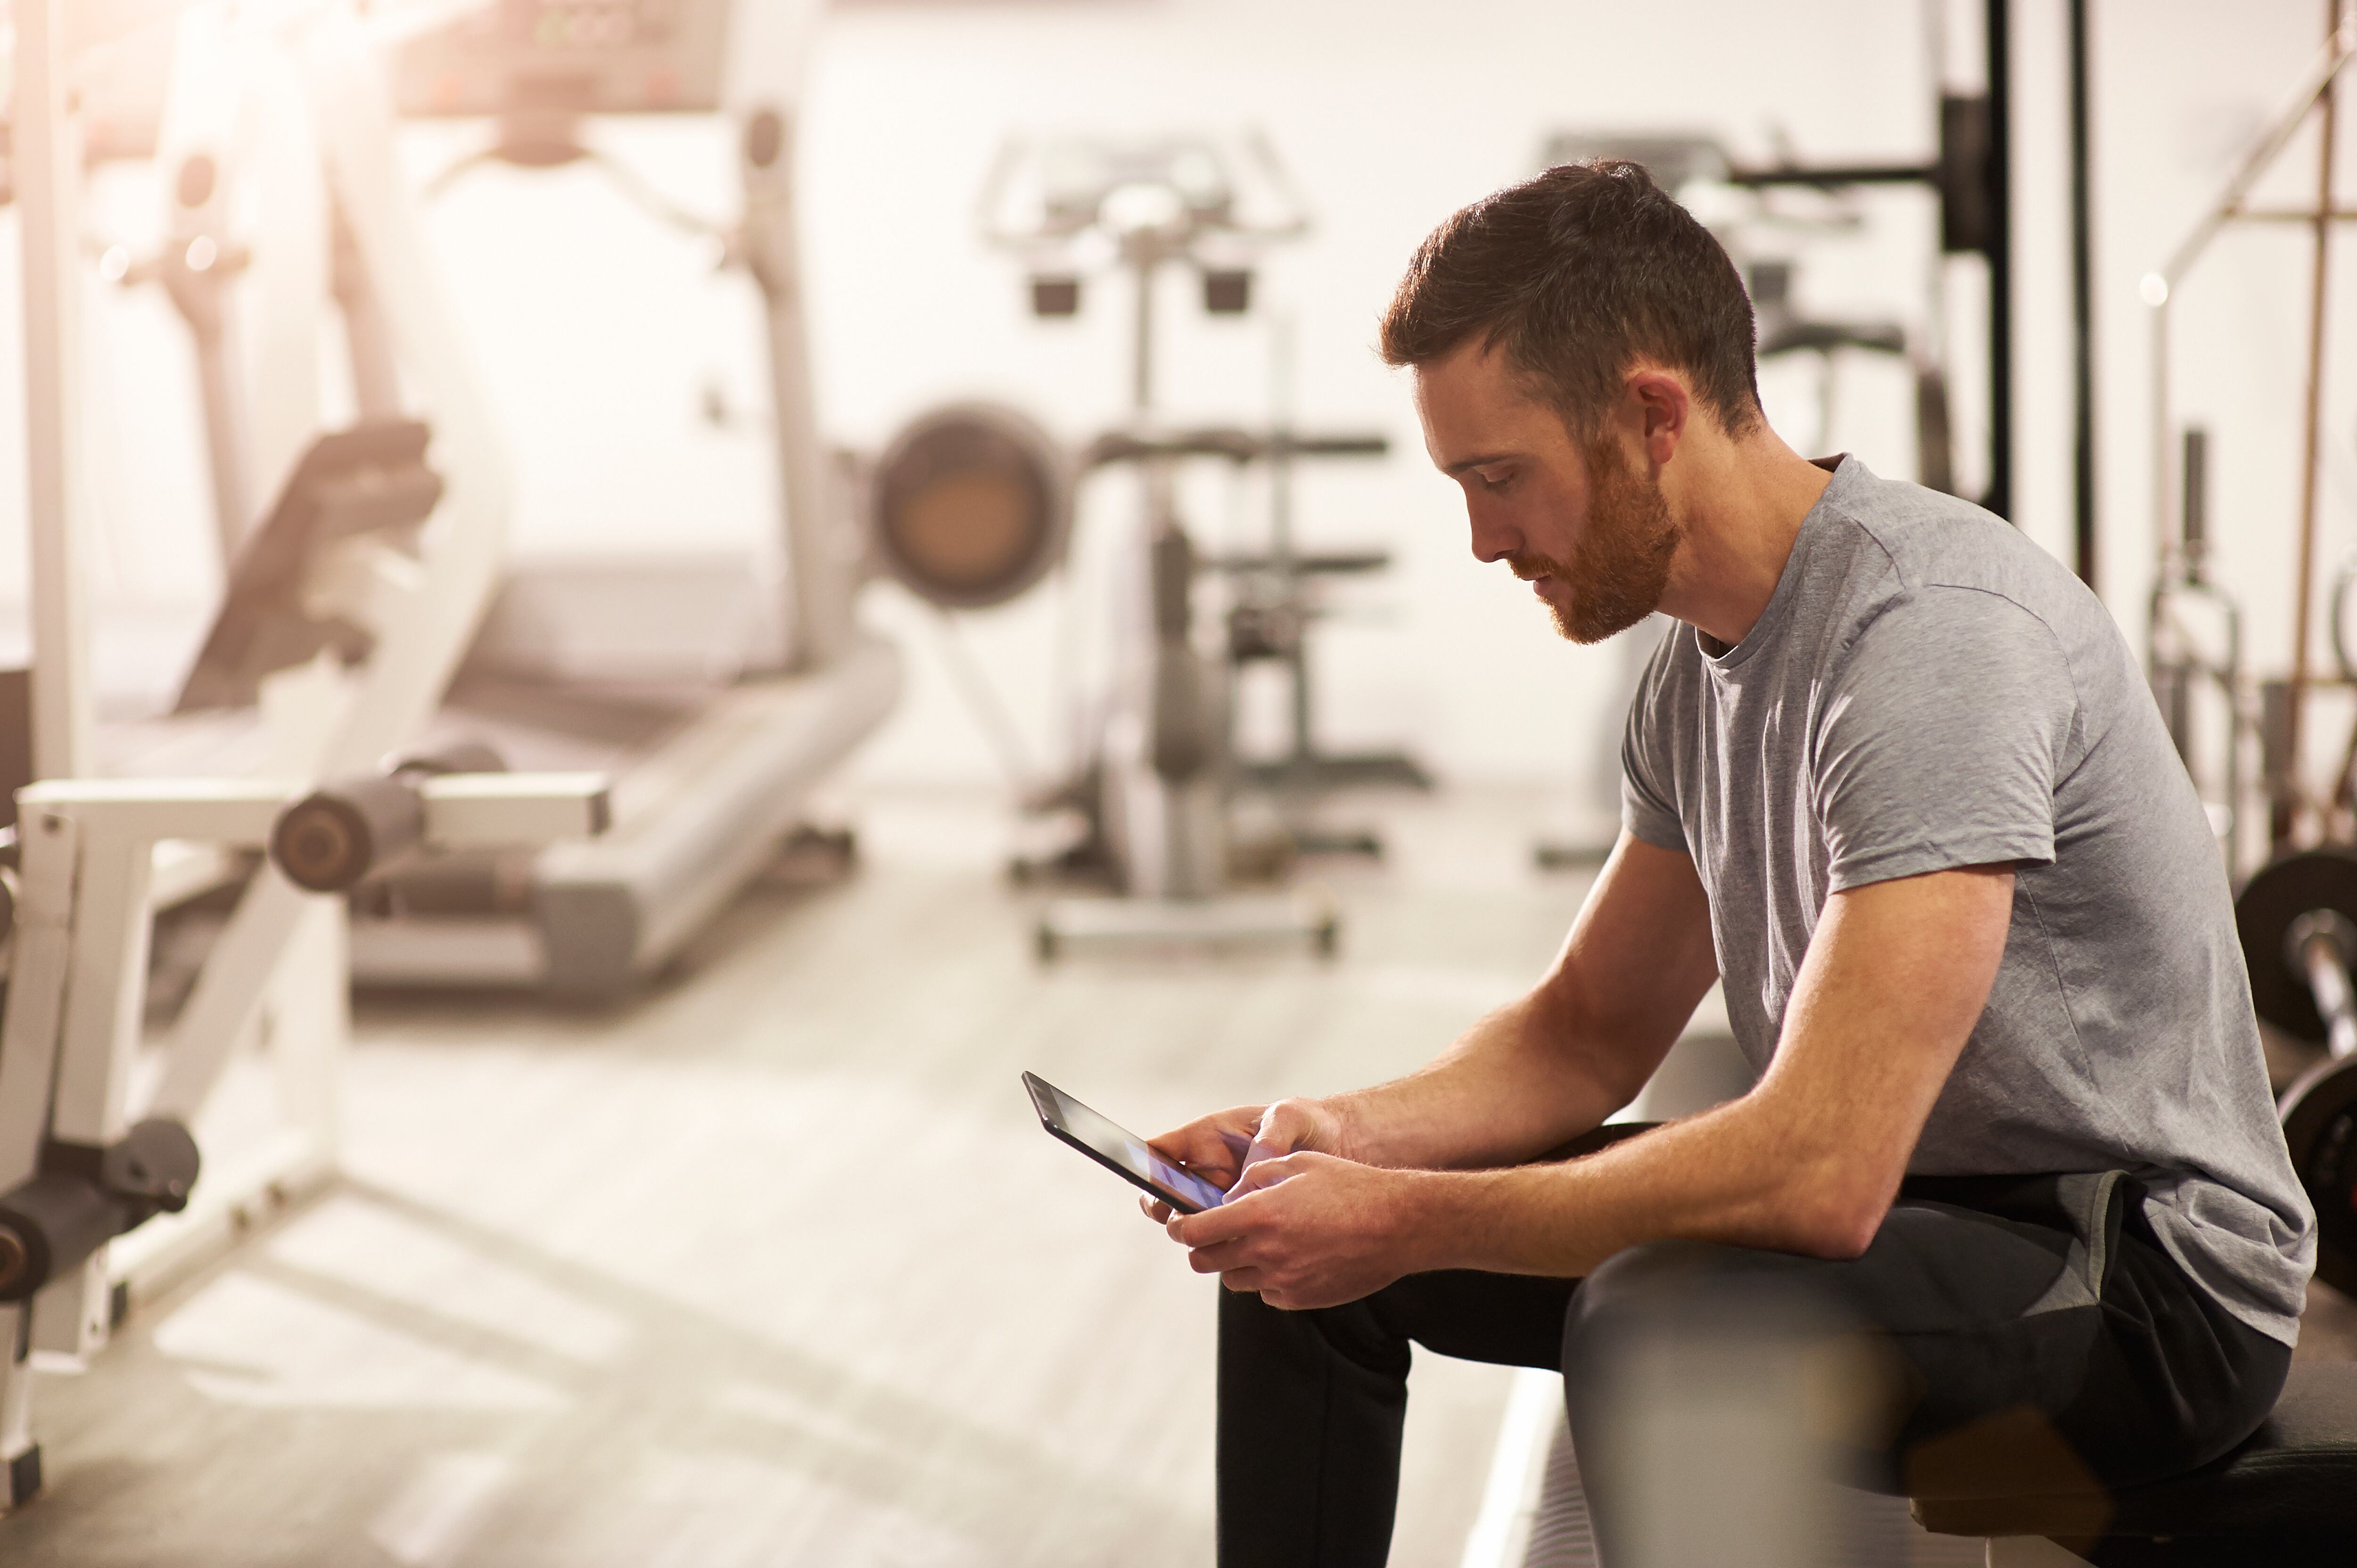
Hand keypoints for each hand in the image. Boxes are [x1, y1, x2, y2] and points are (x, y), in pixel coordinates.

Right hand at [1137, 1098, 1348, 1223]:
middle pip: (1165, 1194)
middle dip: (1167, 1209)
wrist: (1340, 1148)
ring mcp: (1222, 1197)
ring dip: (1196, 1230)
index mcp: (1208, 1137)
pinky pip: (1221, 1236)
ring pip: (1190, 1221)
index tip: (1152, 1183)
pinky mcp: (1242, 1220)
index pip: (1161, 1150)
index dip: (1146, 1167)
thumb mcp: (1290, 1117)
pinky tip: (1241, 1246)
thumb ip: (1268, 1139)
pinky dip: (1223, 1244)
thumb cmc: (1309, 1123)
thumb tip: (1246, 1176)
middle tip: (1187, 1218)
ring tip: (1219, 1232)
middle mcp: (1208, 1169)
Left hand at [1164, 1151, 1428, 1310]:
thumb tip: (1229, 1197)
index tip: (1180, 1223)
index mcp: (1258, 1215)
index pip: (1194, 1233)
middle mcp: (1265, 1252)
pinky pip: (1267, 1294)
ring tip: (1258, 1242)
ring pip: (1234, 1280)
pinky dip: (1266, 1279)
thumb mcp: (1297, 1162)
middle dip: (1201, 1247)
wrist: (1398, 1225)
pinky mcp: (1301, 1299)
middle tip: (1213, 1233)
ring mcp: (1283, 1281)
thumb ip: (1254, 1178)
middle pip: (1204, 1262)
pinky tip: (1289, 1258)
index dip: (1180, 1227)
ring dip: (1234, 1263)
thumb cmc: (1349, 1186)